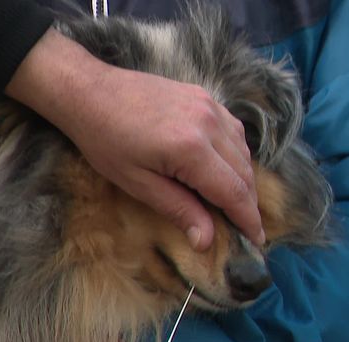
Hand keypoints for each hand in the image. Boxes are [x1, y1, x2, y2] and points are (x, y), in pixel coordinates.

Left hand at [6, 28, 264, 249]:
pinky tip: (223, 167)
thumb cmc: (106, 142)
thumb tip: (206, 241)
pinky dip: (236, 153)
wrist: (90, 92)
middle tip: (245, 227)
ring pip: (243, 150)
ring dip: (244, 178)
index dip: (249, 220)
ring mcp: (209, 105)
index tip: (257, 241)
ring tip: (234, 202)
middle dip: (248, 203)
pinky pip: (233, 129)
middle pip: (244, 172)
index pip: (234, 192)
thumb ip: (178, 210)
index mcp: (192, 149)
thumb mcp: (138, 184)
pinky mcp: (203, 96)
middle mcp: (209, 124)